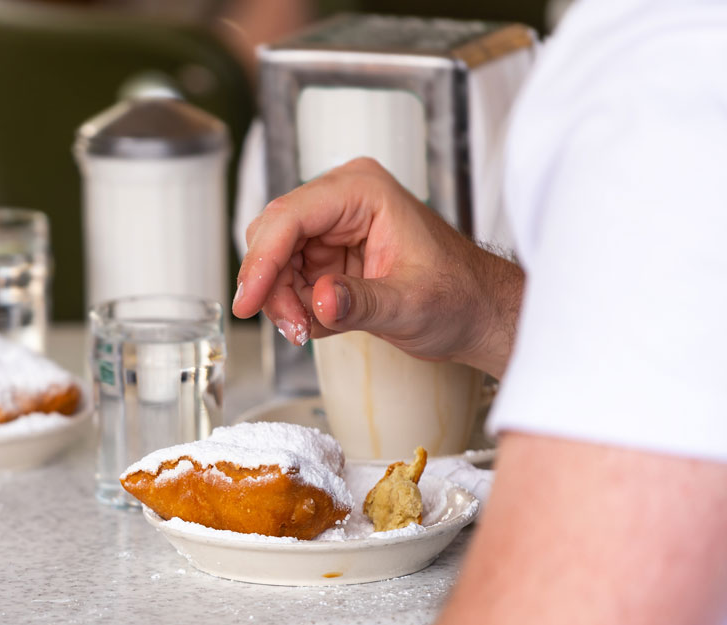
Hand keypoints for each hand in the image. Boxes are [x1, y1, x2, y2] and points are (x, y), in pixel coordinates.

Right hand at [233, 158, 522, 376]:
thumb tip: (321, 300)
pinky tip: (323, 322)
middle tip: (294, 327)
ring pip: (273, 261)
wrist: (477, 313)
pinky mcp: (327, 255)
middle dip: (273, 287)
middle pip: (273, 237)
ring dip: (283, 302)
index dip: (262, 260)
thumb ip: (363, 303)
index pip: (290, 216)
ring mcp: (331, 228)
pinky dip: (296, 307)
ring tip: (311, 330)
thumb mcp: (412, 304)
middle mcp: (341, 201)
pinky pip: (287, 280)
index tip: (249, 301)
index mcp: (363, 191)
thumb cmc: (459, 296)